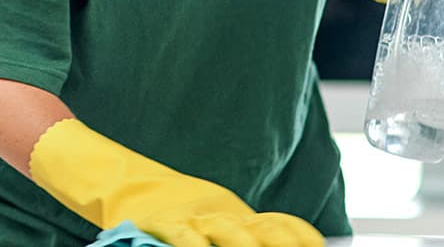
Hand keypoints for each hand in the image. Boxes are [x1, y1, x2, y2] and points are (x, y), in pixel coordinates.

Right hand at [132, 204, 324, 246]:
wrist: (141, 201)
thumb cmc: (191, 230)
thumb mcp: (225, 234)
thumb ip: (254, 237)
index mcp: (243, 221)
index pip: (282, 223)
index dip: (301, 234)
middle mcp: (224, 218)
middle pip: (262, 228)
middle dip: (281, 242)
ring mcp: (195, 221)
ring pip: (225, 228)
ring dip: (242, 243)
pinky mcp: (165, 226)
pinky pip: (182, 235)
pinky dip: (192, 244)